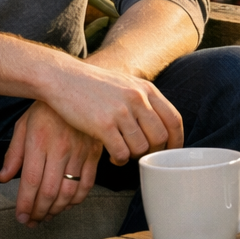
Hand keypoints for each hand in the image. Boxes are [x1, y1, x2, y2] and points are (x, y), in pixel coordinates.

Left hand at [0, 101, 102, 224]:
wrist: (77, 88)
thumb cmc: (46, 108)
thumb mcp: (24, 124)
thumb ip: (13, 153)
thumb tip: (3, 178)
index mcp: (39, 140)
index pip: (30, 181)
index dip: (25, 204)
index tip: (21, 217)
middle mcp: (60, 147)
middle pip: (49, 190)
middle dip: (39, 212)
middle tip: (33, 221)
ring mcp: (80, 151)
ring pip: (69, 191)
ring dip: (57, 209)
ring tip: (48, 215)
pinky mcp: (94, 152)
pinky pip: (88, 183)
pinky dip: (78, 199)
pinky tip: (68, 203)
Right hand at [41, 62, 184, 167]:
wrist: (63, 78)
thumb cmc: (94, 84)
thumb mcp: (126, 84)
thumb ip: (144, 100)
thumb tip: (162, 125)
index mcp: (146, 89)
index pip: (174, 119)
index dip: (176, 140)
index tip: (171, 152)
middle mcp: (137, 99)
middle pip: (160, 137)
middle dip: (153, 152)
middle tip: (141, 155)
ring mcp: (121, 111)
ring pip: (141, 147)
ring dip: (134, 157)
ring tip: (124, 154)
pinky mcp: (103, 125)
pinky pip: (122, 152)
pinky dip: (120, 160)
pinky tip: (113, 157)